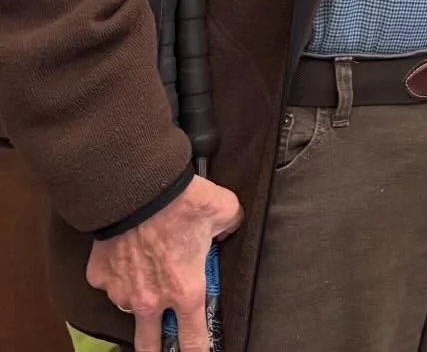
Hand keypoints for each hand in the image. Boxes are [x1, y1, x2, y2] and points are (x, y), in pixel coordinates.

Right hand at [87, 176, 241, 351]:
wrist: (138, 188)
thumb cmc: (183, 201)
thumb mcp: (223, 210)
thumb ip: (230, 226)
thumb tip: (227, 231)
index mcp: (185, 290)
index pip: (193, 339)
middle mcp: (151, 300)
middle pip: (149, 346)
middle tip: (162, 349)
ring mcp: (121, 291)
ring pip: (131, 305)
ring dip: (141, 295)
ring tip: (149, 270)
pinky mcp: (100, 277)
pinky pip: (111, 281)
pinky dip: (120, 271)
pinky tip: (128, 252)